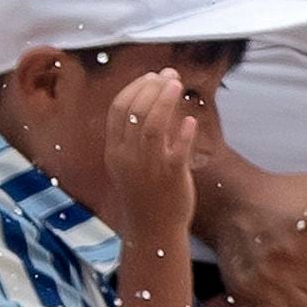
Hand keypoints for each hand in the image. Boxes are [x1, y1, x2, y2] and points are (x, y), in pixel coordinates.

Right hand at [105, 71, 201, 254]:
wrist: (153, 230)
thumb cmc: (144, 193)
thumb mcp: (130, 164)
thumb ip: (137, 135)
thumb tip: (155, 99)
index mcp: (115, 151)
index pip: (119, 109)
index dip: (135, 87)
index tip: (152, 76)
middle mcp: (127, 157)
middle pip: (135, 111)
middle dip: (152, 87)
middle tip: (168, 76)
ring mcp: (148, 167)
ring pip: (152, 125)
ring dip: (165, 101)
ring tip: (176, 85)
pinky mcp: (171, 177)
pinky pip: (177, 150)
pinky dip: (183, 132)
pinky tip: (190, 121)